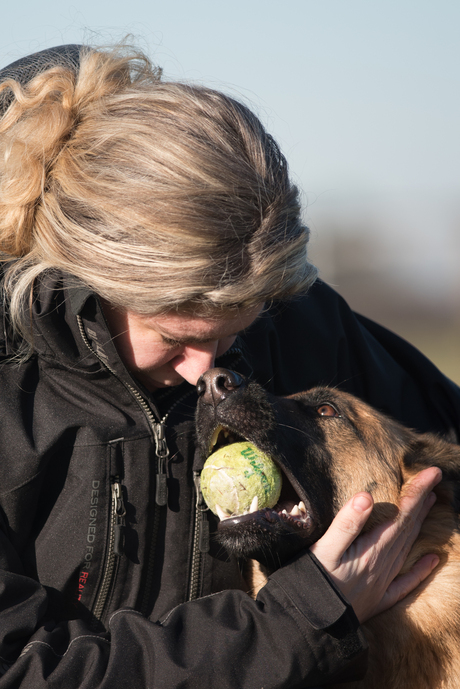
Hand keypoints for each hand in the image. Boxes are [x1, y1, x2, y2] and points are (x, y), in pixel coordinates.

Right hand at [309, 466, 441, 622]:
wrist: (308, 625)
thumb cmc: (312, 583)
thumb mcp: (324, 549)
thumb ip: (347, 523)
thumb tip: (368, 496)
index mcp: (372, 550)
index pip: (401, 515)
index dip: (417, 492)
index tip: (432, 473)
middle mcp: (383, 565)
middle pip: (408, 528)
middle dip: (421, 502)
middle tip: (435, 481)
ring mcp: (382, 582)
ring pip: (408, 548)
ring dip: (419, 525)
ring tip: (430, 505)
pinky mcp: (378, 598)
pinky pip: (406, 582)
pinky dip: (421, 570)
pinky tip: (432, 560)